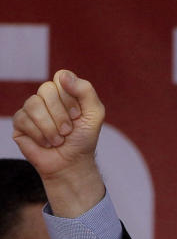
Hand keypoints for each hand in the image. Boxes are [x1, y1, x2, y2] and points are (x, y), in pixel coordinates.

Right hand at [11, 69, 106, 216]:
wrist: (71, 163)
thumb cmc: (83, 138)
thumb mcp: (95, 114)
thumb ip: (86, 90)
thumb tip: (63, 76)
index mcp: (65, 91)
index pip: (61, 77)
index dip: (69, 96)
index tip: (77, 114)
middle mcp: (47, 97)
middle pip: (46, 89)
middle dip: (61, 114)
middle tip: (68, 130)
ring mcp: (32, 108)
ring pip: (33, 104)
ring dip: (50, 127)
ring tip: (59, 139)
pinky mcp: (20, 122)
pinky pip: (24, 119)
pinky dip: (40, 135)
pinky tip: (46, 143)